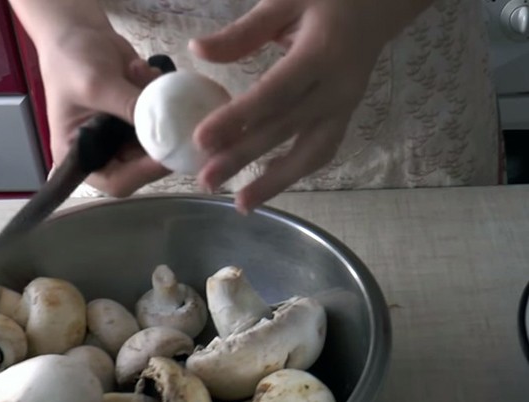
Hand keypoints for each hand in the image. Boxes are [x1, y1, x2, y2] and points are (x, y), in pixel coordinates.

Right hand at [39, 26, 169, 195]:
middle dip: (162, 141)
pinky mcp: (141, 117)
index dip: (144, 173)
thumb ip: (127, 106)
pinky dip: (161, 96)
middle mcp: (104, 153)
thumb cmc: (72, 62)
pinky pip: (163, 118)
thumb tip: (163, 126)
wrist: (78, 33)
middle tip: (179, 119)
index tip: (167, 151)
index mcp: (79, 157)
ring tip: (141, 77)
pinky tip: (143, 71)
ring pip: (158, 141)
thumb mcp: (96, 84)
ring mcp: (125, 136)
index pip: (116, 182)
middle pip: (143, 166)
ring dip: (162, 113)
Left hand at [190, 0, 432, 212]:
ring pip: (311, 153)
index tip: (201, 139)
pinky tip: (268, 184)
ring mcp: (345, 106)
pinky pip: (321, 150)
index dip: (236, 119)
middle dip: (244, 158)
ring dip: (276, 181)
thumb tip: (197, 51)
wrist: (381, 4)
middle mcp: (336, 88)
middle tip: (207, 181)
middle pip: (285, 130)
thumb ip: (243, 32)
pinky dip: (295, 171)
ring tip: (242, 204)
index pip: (272, 94)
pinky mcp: (346, 115)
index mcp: (319, 54)